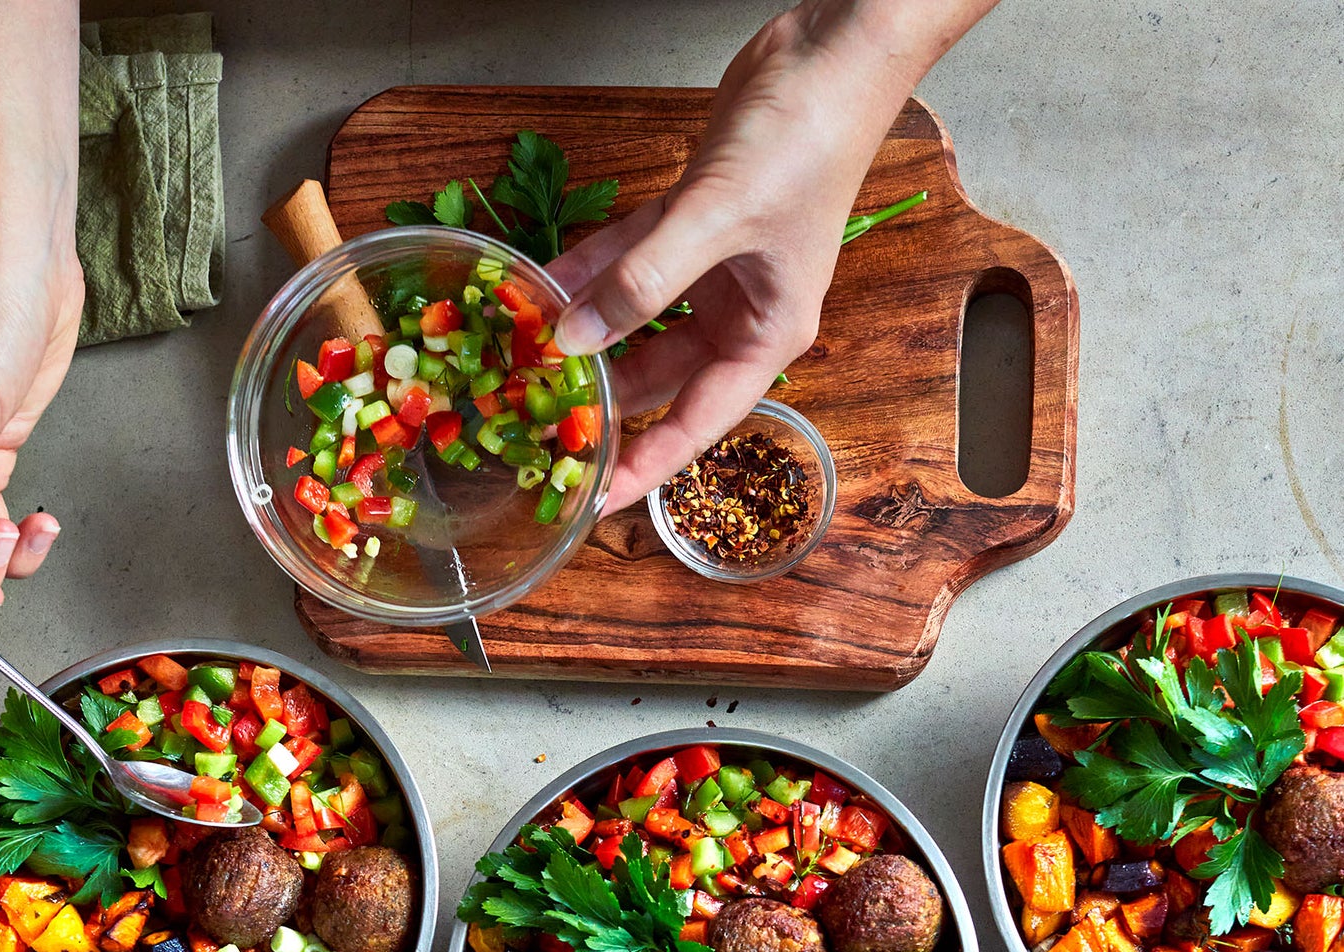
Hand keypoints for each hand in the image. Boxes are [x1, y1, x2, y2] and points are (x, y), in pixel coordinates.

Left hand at [550, 0, 995, 513]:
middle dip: (602, 398)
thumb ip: (643, 280)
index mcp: (767, 335)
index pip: (697, 422)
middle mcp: (740, 311)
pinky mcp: (690, 219)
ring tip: (523, 355)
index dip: (645, 463)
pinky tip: (540, 285)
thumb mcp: (718, 219)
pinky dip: (588, 269)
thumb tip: (577, 336)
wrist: (833, 47)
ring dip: (585, 330)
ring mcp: (714, 266)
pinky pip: (627, 258)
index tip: (596, 499)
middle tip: (538, 423)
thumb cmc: (805, 140)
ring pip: (636, 317)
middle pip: (659, 377)